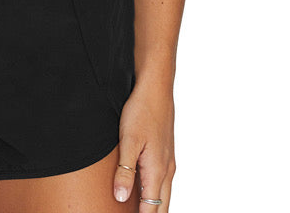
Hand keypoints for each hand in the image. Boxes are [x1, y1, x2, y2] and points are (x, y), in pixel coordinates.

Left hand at [112, 80, 175, 208]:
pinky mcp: (165, 154)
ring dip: (154, 208)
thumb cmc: (142, 111)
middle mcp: (166, 170)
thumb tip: (121, 198)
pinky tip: (145, 194)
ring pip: (164, 195)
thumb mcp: (128, 140)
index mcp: (157, 171)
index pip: (151, 209)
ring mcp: (168, 162)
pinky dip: (155, 195)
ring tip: (141, 212)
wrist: (156, 88)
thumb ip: (124, 171)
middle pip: (161, 207)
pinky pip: (163, 183)